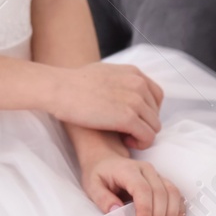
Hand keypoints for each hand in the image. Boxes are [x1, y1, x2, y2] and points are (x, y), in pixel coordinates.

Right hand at [49, 62, 163, 149]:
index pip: (157, 96)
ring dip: (142, 135)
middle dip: (143, 124)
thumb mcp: (104, 72)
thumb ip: (120, 80)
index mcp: (134, 73)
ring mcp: (135, 100)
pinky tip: (125, 142)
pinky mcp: (128, 117)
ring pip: (154, 127)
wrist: (59, 88)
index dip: (147, 111)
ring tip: (124, 137)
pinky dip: (140, 143)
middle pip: (156, 113)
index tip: (133, 119)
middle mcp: (138, 84)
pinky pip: (148, 136)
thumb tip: (124, 92)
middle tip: (126, 131)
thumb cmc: (74, 83)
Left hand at [78, 138, 184, 215]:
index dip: (145, 212)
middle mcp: (146, 170)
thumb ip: (103, 199)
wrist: (105, 160)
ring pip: (173, 195)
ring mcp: (157, 175)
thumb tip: (118, 213)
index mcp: (128, 169)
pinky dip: (177, 214)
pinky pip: (177, 197)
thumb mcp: (92, 185)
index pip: (143, 190)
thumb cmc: (99, 174)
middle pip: (160, 194)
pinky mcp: (163, 182)